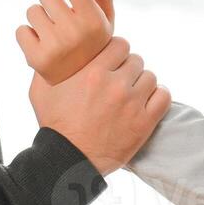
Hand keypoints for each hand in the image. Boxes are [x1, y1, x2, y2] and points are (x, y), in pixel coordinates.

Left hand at [15, 0, 115, 84]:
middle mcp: (75, 34)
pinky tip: (42, 44)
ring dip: (39, 17)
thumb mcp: (104, 17)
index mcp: (94, 22)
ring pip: (32, 11)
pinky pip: (20, 30)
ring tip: (51, 32)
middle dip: (51, 2)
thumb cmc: (92, 42)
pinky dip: (28, 35)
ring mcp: (54, 47)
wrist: (81, 83)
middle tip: (60, 18)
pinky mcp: (36, 59)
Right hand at [29, 36, 170, 175]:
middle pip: (136, 60)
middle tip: (119, 81)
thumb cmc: (54, 126)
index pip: (120, 44)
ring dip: (141, 83)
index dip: (116, 51)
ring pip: (150, 77)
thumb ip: (47, 66)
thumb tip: (52, 50)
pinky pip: (163, 96)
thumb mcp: (40, 91)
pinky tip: (146, 102)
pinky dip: (157, 96)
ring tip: (131, 94)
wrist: (68, 160)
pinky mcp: (144, 122)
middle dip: (127, 68)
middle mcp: (115, 85)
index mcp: (92, 72)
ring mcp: (132, 104)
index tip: (112, 62)